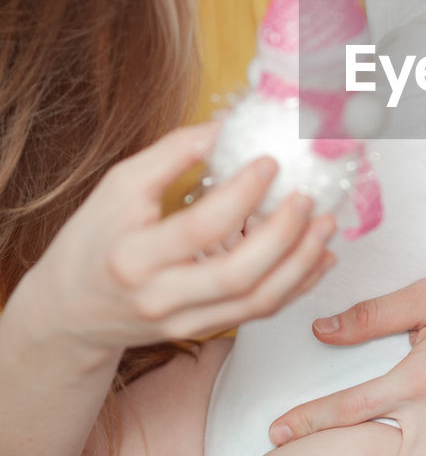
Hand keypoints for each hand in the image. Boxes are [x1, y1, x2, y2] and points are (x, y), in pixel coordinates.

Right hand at [22, 121, 337, 357]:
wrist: (70, 312)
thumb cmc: (94, 240)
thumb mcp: (118, 188)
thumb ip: (171, 154)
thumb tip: (226, 125)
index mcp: (135, 256)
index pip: (201, 227)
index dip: (242, 194)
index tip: (270, 161)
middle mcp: (162, 297)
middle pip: (239, 274)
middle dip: (285, 234)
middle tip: (309, 196)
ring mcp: (185, 321)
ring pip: (258, 301)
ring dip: (302, 262)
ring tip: (326, 223)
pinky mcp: (203, 331)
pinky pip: (260, 312)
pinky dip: (296, 285)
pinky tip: (319, 255)